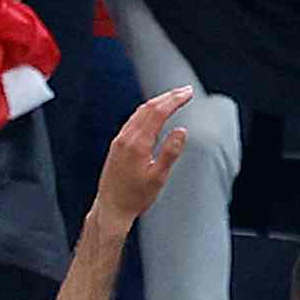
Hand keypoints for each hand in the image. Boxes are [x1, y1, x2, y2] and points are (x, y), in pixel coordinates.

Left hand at [93, 84, 200, 219]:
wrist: (111, 208)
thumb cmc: (134, 197)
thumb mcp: (158, 178)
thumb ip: (170, 152)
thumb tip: (181, 131)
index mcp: (137, 144)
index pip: (157, 113)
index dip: (174, 100)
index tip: (188, 93)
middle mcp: (125, 139)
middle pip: (147, 108)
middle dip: (167, 97)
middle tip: (185, 91)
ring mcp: (119, 141)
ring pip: (139, 113)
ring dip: (157, 102)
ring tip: (173, 98)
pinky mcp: (117, 146)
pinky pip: (133, 121)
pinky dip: (147, 112)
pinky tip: (154, 114)